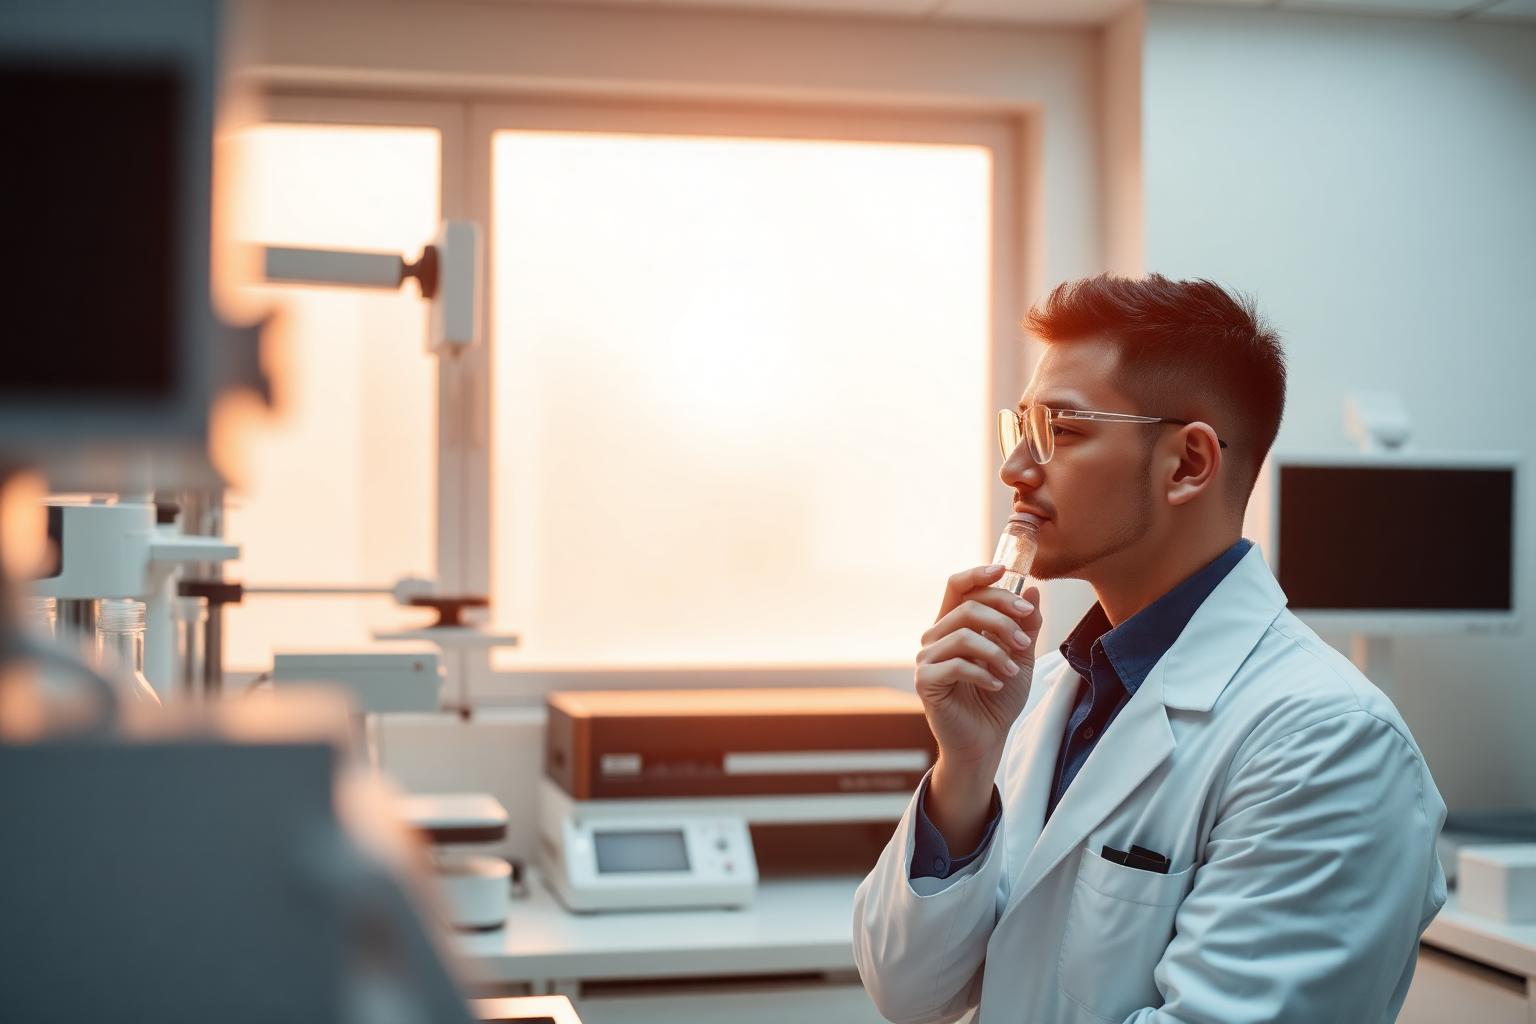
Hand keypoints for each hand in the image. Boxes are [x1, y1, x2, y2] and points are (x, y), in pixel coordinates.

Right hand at [914, 564, 1042, 769]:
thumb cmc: (998, 697)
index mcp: (954, 624)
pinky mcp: (925, 681)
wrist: (986, 739)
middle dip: (1003, 619)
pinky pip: (956, 664)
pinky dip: (983, 672)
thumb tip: (1032, 590)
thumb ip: (1026, 625)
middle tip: (1026, 641)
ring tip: (1012, 670)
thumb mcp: (1021, 657)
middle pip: (967, 607)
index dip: (978, 574)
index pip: (958, 586)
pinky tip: (996, 684)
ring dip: (996, 651)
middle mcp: (936, 636)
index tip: (1006, 570)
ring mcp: (927, 658)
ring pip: (963, 635)